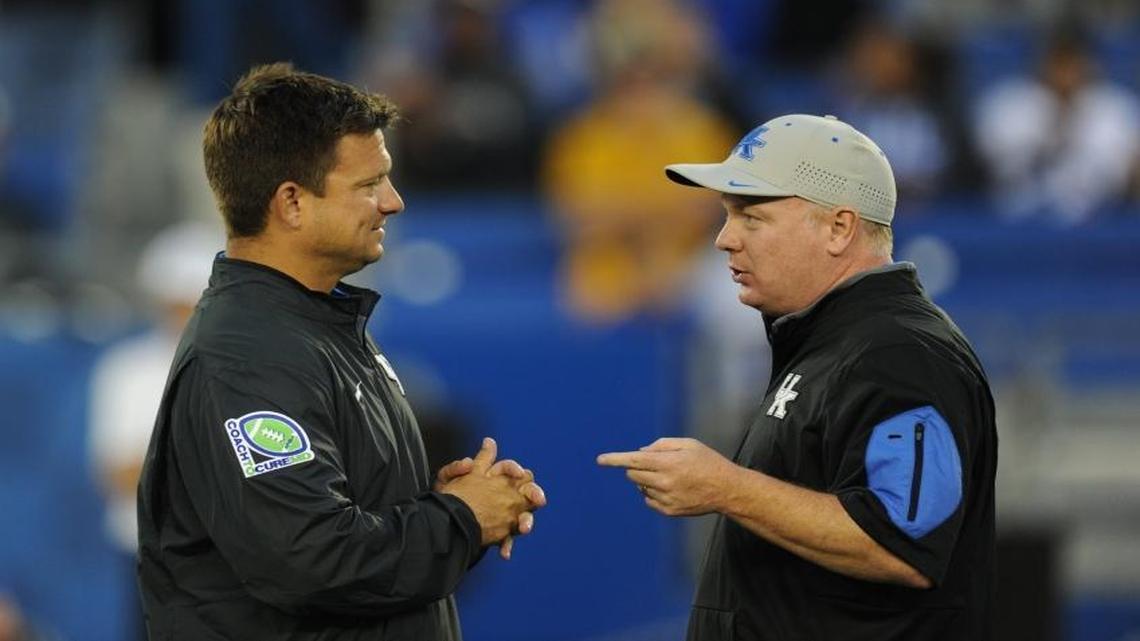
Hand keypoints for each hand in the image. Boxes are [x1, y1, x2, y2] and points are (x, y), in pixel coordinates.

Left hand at [439, 437, 545, 558]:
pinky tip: (504, 551)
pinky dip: (506, 544)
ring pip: (522, 516)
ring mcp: (502, 514)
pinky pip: (507, 538)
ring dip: (526, 521)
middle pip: (525, 491)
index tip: (518, 474)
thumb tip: (473, 458)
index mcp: (490, 478)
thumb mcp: (447, 479)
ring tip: (524, 528)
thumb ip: (458, 468)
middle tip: (538, 500)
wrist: (442, 525)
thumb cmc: (445, 500)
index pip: (509, 468)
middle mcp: (501, 494)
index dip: (514, 469)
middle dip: (534, 494)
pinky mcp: (498, 532)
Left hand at [597, 437, 738, 516]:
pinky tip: (671, 489)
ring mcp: (666, 499)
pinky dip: (653, 493)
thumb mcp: (688, 444)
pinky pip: (648, 500)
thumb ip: (662, 445)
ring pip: (640, 487)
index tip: (600, 460)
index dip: (615, 459)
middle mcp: (664, 482)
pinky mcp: (669, 511)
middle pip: (633, 474)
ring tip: (670, 477)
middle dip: (636, 467)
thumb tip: (640, 452)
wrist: (726, 490)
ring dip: (647, 480)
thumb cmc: (707, 462)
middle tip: (655, 464)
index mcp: (668, 463)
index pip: (633, 460)